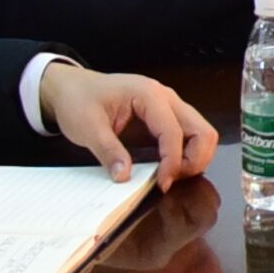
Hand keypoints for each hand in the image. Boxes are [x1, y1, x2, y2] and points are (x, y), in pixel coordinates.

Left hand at [42, 63, 211, 188]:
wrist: (71, 87)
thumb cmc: (78, 100)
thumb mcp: (87, 127)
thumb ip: (108, 151)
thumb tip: (125, 176)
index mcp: (148, 95)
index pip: (174, 132)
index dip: (172, 162)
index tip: (162, 185)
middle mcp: (166, 97)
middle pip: (202, 131)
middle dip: (194, 161)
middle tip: (171, 180)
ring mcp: (169, 106)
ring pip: (201, 133)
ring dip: (194, 158)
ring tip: (170, 175)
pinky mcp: (166, 116)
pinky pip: (189, 135)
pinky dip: (187, 154)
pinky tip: (167, 167)